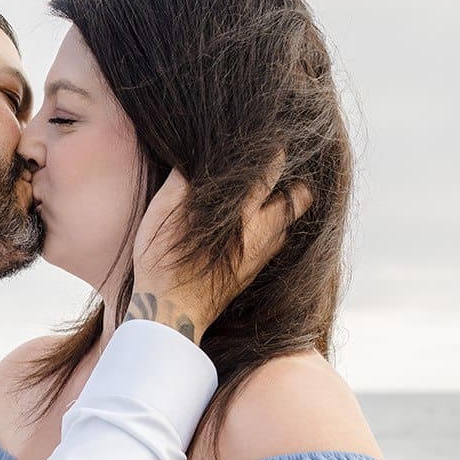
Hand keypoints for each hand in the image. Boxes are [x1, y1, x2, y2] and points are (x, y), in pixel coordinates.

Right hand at [131, 156, 311, 340]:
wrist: (169, 314)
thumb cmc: (162, 261)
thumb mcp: (162, 214)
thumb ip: (182, 182)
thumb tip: (194, 157)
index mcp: (239, 213)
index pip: (270, 171)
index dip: (274, 154)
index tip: (272, 145)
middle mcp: (258, 233)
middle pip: (298, 199)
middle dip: (295, 184)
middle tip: (280, 176)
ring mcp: (259, 256)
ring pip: (288, 226)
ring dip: (283, 212)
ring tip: (268, 203)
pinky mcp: (253, 274)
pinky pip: (275, 248)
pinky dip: (273, 235)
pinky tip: (255, 232)